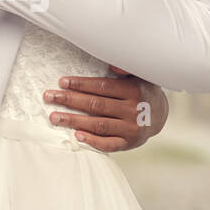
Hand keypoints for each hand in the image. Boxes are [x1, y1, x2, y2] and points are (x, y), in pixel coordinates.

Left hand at [42, 65, 169, 151]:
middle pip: (96, 105)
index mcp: (134, 91)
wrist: (160, 116)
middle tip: (49, 97)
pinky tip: (76, 135)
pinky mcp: (128, 143)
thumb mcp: (141, 75)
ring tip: (54, 117)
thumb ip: (126, 68)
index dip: (81, 84)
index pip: (102, 87)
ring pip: (98, 125)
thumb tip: (111, 64)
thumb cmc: (143, 92)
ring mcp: (131, 129)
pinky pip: (108, 144)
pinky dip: (92, 140)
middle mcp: (132, 110)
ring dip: (74, 120)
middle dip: (70, 100)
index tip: (62, 82)